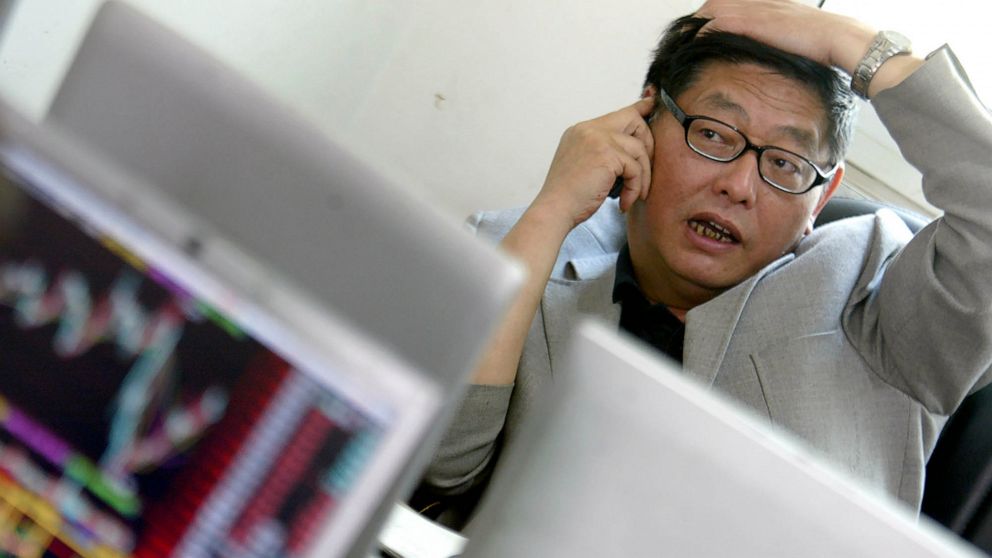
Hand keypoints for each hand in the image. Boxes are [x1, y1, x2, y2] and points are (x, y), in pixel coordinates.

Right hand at [532, 97, 655, 230]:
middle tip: (645, 171)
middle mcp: (589, 130)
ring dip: (643, 175)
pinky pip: (635, 168)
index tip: (652, 103)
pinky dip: (635, 188)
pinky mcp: (607, 155)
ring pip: (638, 148)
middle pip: (633, 120)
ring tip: (635, 195)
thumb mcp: (583, 165)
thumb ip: (602, 152)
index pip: (617, 113)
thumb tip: (629, 152)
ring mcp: (597, 139)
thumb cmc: (568, 197)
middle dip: (647, 144)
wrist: (554, 210)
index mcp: (582, 131)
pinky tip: (626, 202)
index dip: (639, 108)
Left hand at [694, 0, 923, 97]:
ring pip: (715, 7)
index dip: (716, 15)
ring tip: (685, 38)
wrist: (842, 40)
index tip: (704, 29)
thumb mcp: (802, 42)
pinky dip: (705, 30)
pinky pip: (720, 21)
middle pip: (719, 1)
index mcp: (774, 6)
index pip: (735, 4)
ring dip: (697, 22)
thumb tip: (776, 61)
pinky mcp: (756, 22)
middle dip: (701, 16)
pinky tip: (696, 40)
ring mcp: (759, 10)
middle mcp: (764, 3)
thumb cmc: (827, 47)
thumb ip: (784, 45)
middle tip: (687, 34)